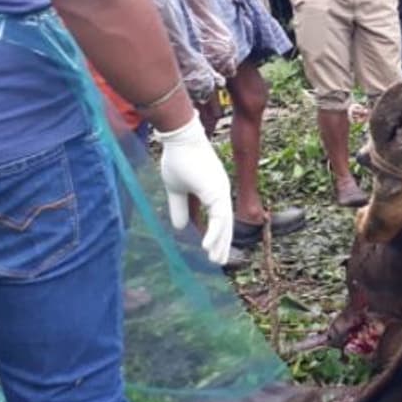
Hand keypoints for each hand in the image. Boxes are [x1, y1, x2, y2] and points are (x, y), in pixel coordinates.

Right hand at [156, 114, 232, 264]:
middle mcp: (221, 192)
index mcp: (214, 191)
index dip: (216, 234)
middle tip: (219, 261)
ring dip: (220, 243)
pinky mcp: (216, 191)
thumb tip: (181, 229)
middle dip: (222, 243)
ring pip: (224, 223)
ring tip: (216, 260)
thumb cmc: (178, 159)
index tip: (211, 251)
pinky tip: (208, 247)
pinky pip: (218, 217)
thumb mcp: (176, 190)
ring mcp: (221, 191)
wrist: (178, 139)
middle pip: (225, 223)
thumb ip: (179, 209)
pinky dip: (214, 233)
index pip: (218, 218)